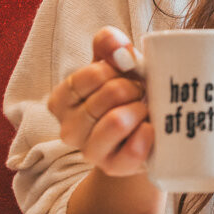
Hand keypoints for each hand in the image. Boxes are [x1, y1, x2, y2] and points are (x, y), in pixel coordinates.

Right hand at [47, 26, 152, 176]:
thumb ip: (109, 45)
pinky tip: (152, 129)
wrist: (146, 136)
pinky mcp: (113, 168)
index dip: (114, 69)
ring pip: (117, 121)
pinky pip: (132, 151)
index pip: (87, 76)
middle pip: (106, 95)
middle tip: (141, 92)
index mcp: (62, 100)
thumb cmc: (128, 93)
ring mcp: (90, 152)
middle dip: (132, 88)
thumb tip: (118, 45)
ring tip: (145, 109)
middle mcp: (68, 129)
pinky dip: (147, 136)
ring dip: (140, 109)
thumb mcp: (116, 65)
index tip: (127, 71)